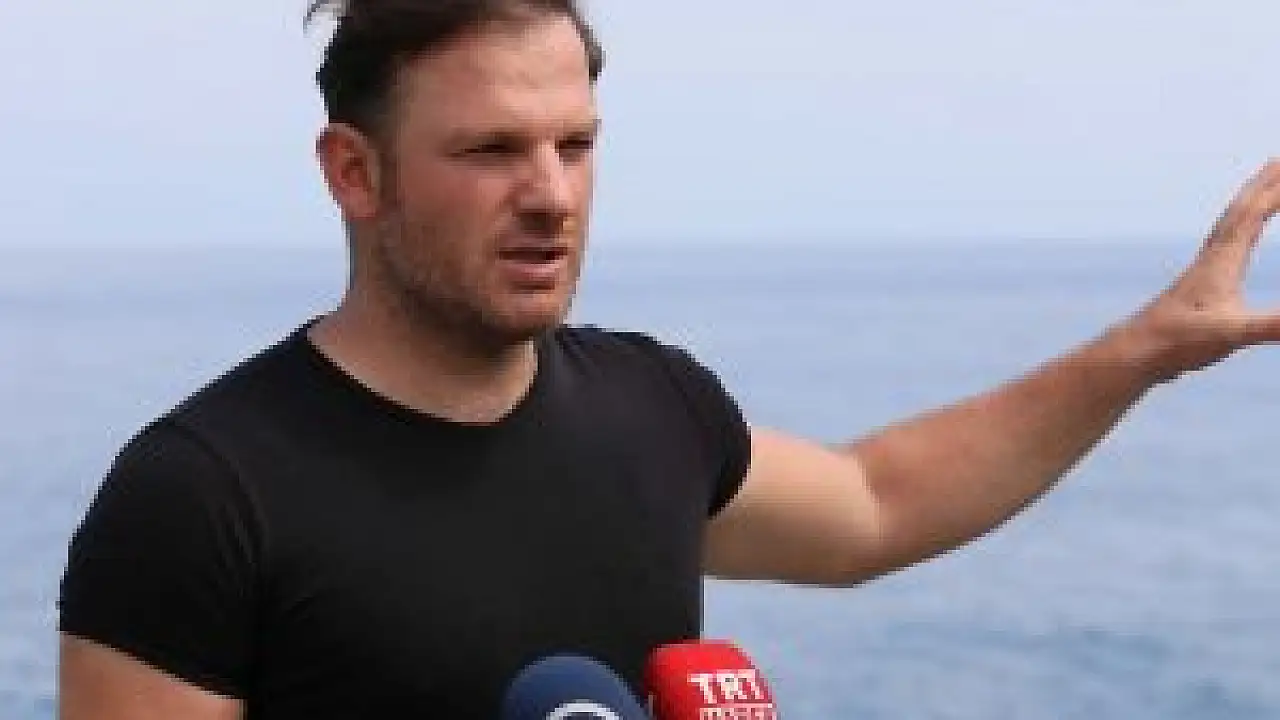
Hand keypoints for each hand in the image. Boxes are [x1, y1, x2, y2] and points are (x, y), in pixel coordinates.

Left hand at [1123, 159, 1279, 382]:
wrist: (1135, 353)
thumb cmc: (1178, 342)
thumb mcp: (1233, 333)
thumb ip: (1275, 325)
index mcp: (1221, 260)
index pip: (1253, 213)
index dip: (1276, 189)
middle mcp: (1211, 258)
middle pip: (1239, 210)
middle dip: (1262, 184)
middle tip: (1278, 159)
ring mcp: (1203, 271)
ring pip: (1229, 226)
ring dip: (1247, 204)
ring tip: (1262, 192)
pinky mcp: (1198, 286)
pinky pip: (1223, 247)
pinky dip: (1236, 234)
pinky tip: (1236, 246)